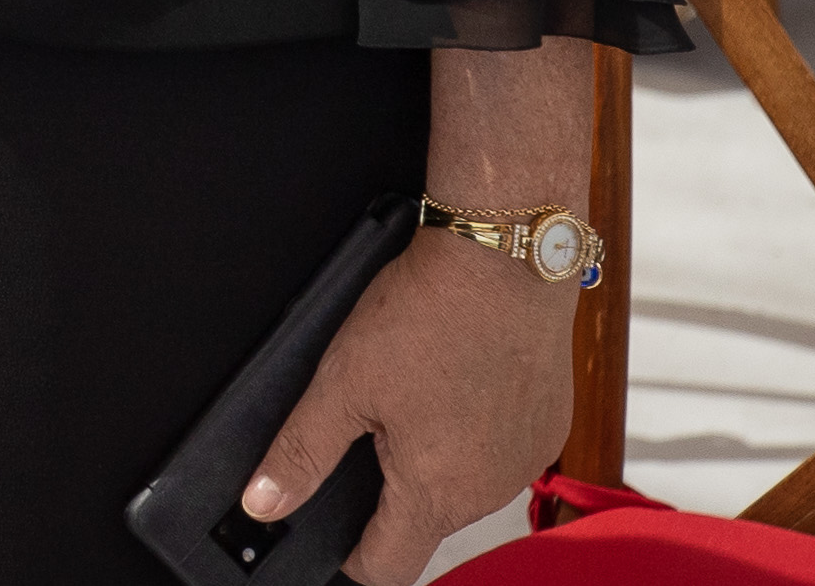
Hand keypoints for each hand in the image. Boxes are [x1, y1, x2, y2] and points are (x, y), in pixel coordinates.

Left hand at [243, 230, 577, 583]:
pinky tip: (456, 383)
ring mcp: (526, 461)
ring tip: (415, 394)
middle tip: (370, 424)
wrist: (506, 259)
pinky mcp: (549, 428)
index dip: (351, 554)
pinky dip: (477, 431)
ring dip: (437, 458)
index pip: (388, 567)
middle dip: (391, 488)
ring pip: (466, 485)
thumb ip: (301, 451)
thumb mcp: (342, 380)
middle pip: (426, 523)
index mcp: (435, 493)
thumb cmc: (430, 313)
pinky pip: (501, 451)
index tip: (334, 530)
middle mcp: (490, 491)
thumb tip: (265, 501)